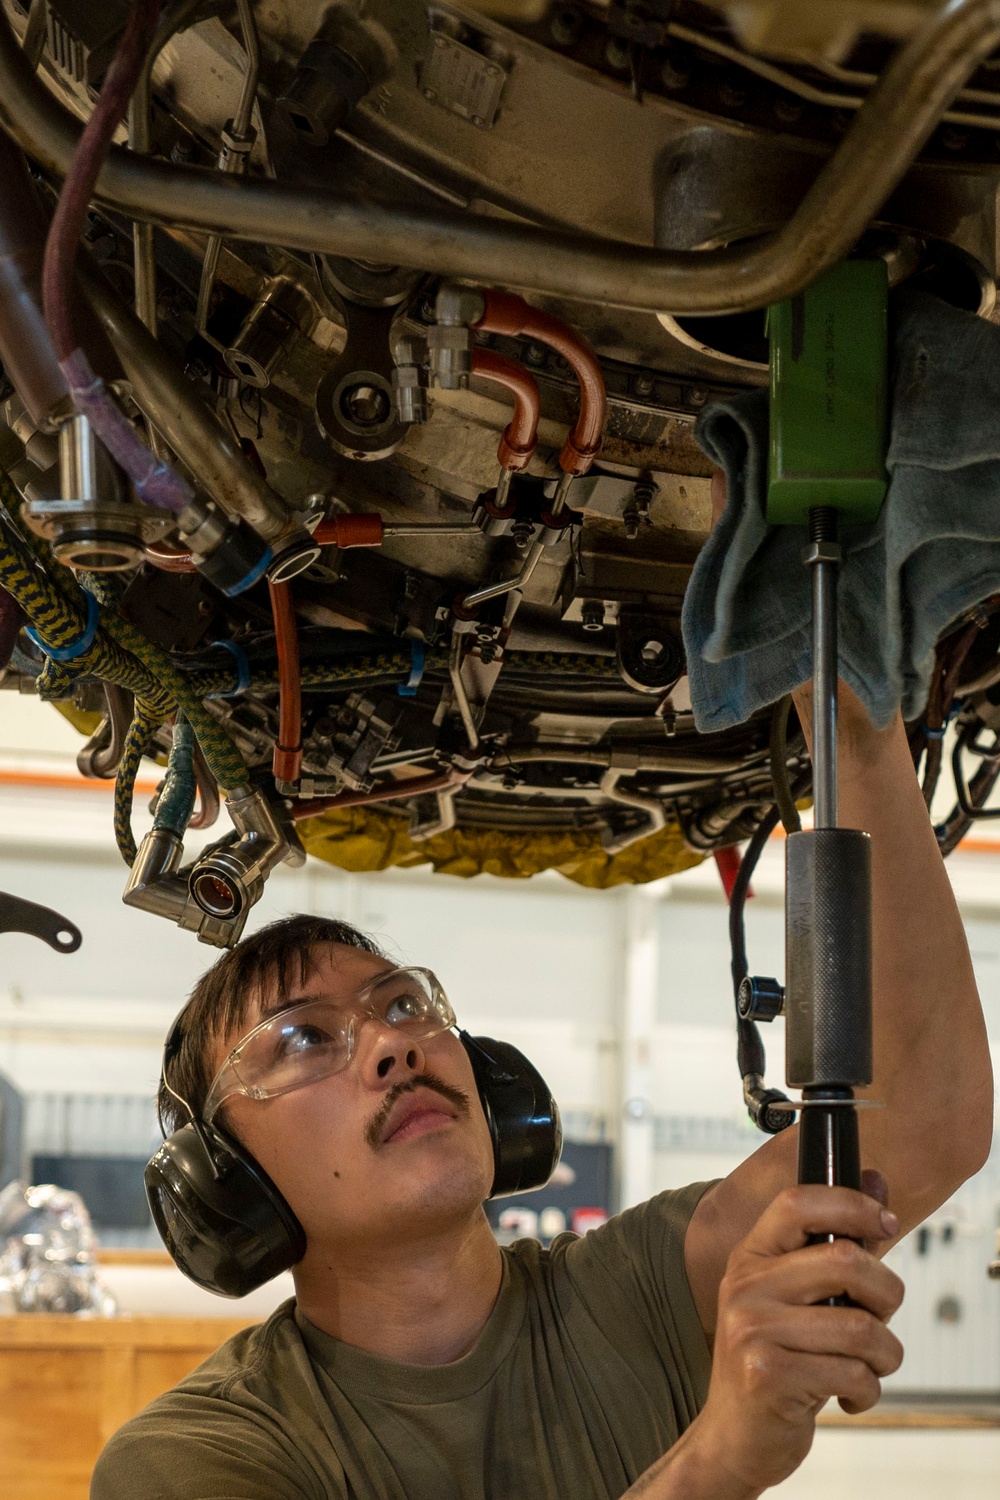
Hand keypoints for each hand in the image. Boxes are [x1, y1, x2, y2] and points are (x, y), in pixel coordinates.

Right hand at [684, 1186, 903, 1497]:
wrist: (734, 1436)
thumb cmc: (777, 1362)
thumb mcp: (799, 1299)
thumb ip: (839, 1243)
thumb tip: (877, 1182)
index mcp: (751, 1257)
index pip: (798, 1203)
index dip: (851, 1203)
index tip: (885, 1223)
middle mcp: (745, 1286)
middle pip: (846, 1261)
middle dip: (887, 1294)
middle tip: (882, 1318)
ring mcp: (751, 1329)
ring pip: (861, 1326)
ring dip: (885, 1355)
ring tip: (869, 1367)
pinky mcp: (767, 1374)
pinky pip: (853, 1373)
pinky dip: (868, 1391)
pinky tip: (847, 1395)